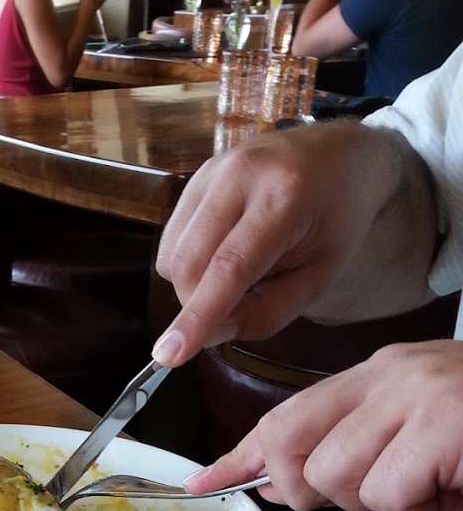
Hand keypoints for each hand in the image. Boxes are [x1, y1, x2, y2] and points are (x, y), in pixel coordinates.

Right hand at [152, 123, 404, 366]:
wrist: (341, 153)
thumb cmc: (339, 222)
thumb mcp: (320, 277)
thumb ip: (267, 313)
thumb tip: (209, 335)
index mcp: (285, 197)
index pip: (229, 267)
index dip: (197, 316)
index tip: (168, 356)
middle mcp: (240, 174)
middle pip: (188, 264)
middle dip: (197, 305)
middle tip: (232, 312)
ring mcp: (212, 170)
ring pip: (172, 254)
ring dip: (192, 285)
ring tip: (235, 277)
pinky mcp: (196, 175)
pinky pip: (172, 239)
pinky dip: (188, 263)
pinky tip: (221, 254)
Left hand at [186, 341, 462, 510]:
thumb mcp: (418, 452)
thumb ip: (354, 457)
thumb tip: (281, 485)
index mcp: (383, 376)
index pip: (288, 414)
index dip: (243, 455)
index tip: (203, 483)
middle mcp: (393, 374)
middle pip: (294, 445)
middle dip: (315, 489)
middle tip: (381, 493)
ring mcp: (419, 392)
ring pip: (340, 476)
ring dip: (388, 503)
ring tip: (440, 484)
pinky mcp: (445, 422)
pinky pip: (390, 490)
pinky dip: (421, 508)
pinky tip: (456, 487)